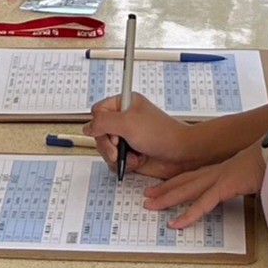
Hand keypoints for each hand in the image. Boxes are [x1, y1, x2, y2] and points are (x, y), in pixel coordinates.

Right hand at [83, 93, 203, 175]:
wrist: (180, 155)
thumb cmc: (162, 134)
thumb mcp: (128, 123)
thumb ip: (103, 122)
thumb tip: (87, 126)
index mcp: (124, 104)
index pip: (98, 111)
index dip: (100, 124)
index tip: (112, 132)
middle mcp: (124, 120)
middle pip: (98, 133)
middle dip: (108, 145)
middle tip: (118, 149)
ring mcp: (126, 138)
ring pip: (105, 149)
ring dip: (116, 156)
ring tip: (132, 156)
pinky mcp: (130, 153)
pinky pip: (114, 161)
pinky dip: (123, 164)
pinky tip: (136, 161)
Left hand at [141, 144, 265, 230]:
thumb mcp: (252, 173)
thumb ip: (244, 180)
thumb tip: (245, 186)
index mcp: (222, 168)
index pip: (193, 175)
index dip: (175, 181)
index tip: (161, 186)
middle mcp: (217, 171)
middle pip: (184, 181)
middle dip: (164, 189)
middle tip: (147, 196)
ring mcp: (220, 178)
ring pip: (187, 190)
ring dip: (168, 198)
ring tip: (151, 206)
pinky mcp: (226, 186)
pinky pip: (203, 204)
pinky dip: (188, 214)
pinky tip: (176, 222)